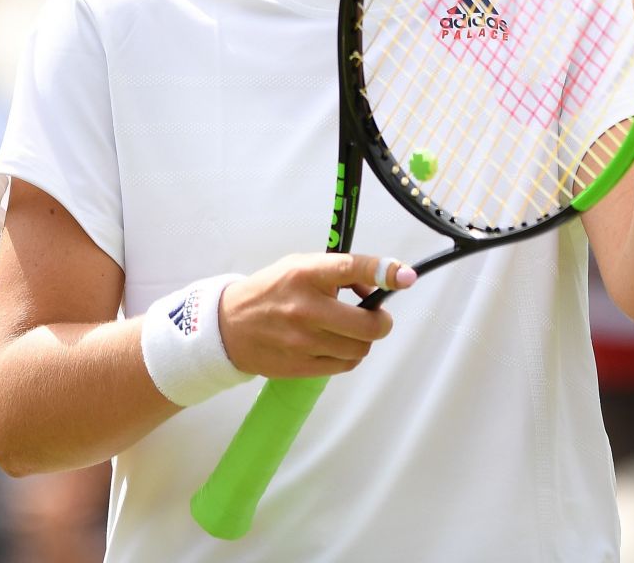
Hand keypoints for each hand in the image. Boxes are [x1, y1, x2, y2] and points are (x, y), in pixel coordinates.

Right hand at [218, 254, 415, 378]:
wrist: (228, 326)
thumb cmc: (271, 291)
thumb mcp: (299, 267)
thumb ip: (337, 273)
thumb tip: (375, 288)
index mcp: (305, 274)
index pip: (351, 269)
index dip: (382, 271)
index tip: (405, 276)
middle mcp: (305, 308)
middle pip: (368, 325)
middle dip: (381, 321)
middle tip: (375, 316)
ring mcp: (302, 341)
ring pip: (360, 348)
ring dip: (363, 340)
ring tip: (348, 330)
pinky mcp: (300, 366)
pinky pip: (345, 365)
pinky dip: (348, 355)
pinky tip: (335, 344)